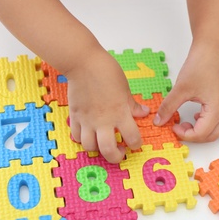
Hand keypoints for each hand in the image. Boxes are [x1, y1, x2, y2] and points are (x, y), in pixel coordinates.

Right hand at [65, 48, 149, 162]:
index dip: (136, 144)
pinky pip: (76, 136)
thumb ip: (132, 105)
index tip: (135, 143)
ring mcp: (87, 121)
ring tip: (102, 143)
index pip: (132, 138)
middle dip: (116, 157)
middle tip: (120, 152)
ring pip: (90, 147)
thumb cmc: (106, 72)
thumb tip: (143, 113)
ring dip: (98, 149)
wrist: (83, 63)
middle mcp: (103, 121)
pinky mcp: (75, 117)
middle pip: (108, 151)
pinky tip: (88, 134)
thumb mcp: (125, 89)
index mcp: (120, 113)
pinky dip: (82, 139)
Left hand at [154, 44, 218, 141]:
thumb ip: (169, 107)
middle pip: (210, 136)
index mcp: (217, 110)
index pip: (201, 134)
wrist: (211, 49)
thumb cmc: (200, 65)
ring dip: (203, 132)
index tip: (172, 126)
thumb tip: (158, 121)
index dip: (184, 134)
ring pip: (218, 131)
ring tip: (188, 122)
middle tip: (177, 126)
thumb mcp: (180, 89)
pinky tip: (198, 115)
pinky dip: (210, 125)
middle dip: (192, 135)